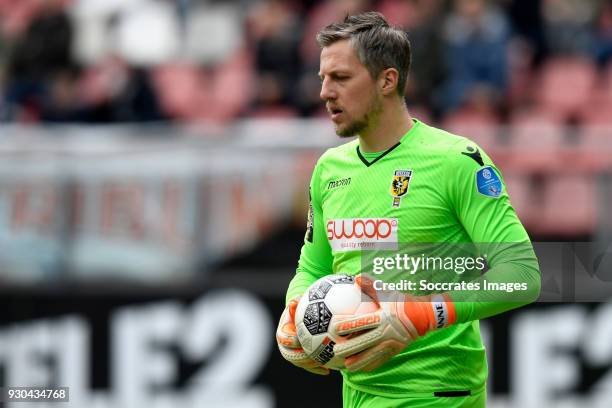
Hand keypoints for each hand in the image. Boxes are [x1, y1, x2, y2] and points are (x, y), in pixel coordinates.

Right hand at [276, 297, 329, 374]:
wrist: (304, 317)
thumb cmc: (303, 308)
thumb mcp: (300, 304)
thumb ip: (296, 303)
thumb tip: (294, 301)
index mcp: (283, 332)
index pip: (284, 338)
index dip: (291, 340)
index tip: (300, 340)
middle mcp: (285, 345)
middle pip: (290, 354)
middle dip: (300, 357)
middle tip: (313, 356)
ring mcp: (293, 353)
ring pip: (299, 362)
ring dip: (310, 365)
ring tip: (322, 365)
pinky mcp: (302, 360)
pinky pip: (308, 366)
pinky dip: (317, 369)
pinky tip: (328, 371)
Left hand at [333, 275, 455, 371]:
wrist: (423, 317)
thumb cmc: (402, 302)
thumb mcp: (387, 293)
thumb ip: (371, 286)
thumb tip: (356, 278)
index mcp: (382, 318)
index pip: (361, 322)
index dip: (348, 325)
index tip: (335, 327)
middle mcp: (385, 332)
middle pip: (364, 342)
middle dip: (349, 347)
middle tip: (335, 350)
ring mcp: (390, 344)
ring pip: (371, 355)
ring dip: (358, 361)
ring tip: (346, 365)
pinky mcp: (394, 351)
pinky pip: (380, 360)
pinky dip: (370, 365)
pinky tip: (361, 368)